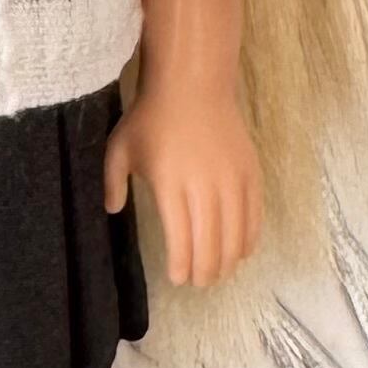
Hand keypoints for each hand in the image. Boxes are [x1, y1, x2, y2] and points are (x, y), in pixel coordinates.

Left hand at [105, 84, 263, 287]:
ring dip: (229, 261)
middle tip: (199, 282)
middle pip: (211, 244)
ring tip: (219, 272)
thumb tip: (113, 211)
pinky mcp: (251, 173)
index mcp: (170, 185)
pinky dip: (250, 238)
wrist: (193, 84)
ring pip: (236, 235)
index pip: (181, 240)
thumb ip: (112, 183)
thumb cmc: (151, 117)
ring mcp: (232, 180)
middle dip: (205, 271)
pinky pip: (254, 215)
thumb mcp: (119, 148)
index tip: (178, 278)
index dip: (181, 266)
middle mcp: (204, 187)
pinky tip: (242, 250)